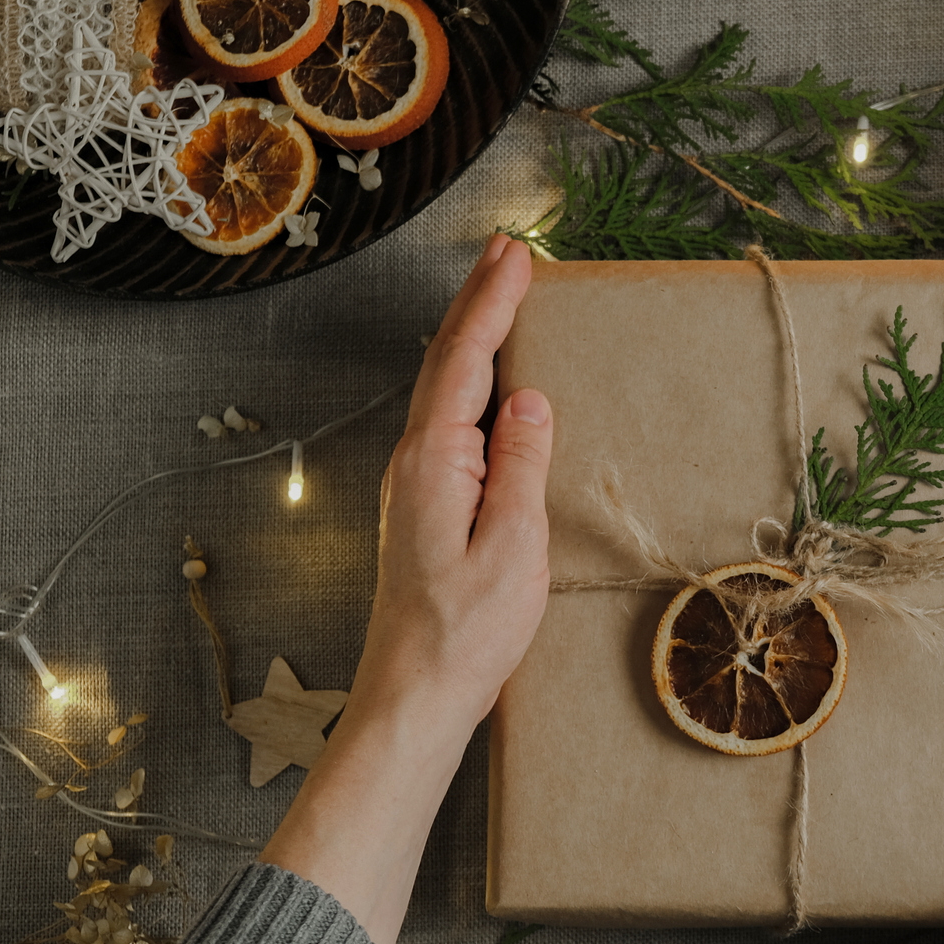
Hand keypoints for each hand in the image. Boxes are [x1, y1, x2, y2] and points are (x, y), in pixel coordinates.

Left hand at [355, 232, 552, 730]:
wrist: (413, 695)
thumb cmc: (465, 634)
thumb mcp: (513, 548)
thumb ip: (521, 468)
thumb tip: (530, 401)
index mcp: (435, 461)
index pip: (466, 361)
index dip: (492, 303)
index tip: (516, 254)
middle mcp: (415, 462)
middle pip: (445, 362)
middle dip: (477, 301)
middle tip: (504, 248)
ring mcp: (415, 484)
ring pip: (444, 388)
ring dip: (472, 335)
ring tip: (498, 294)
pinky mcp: (425, 506)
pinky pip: (448, 421)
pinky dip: (470, 380)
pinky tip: (488, 383)